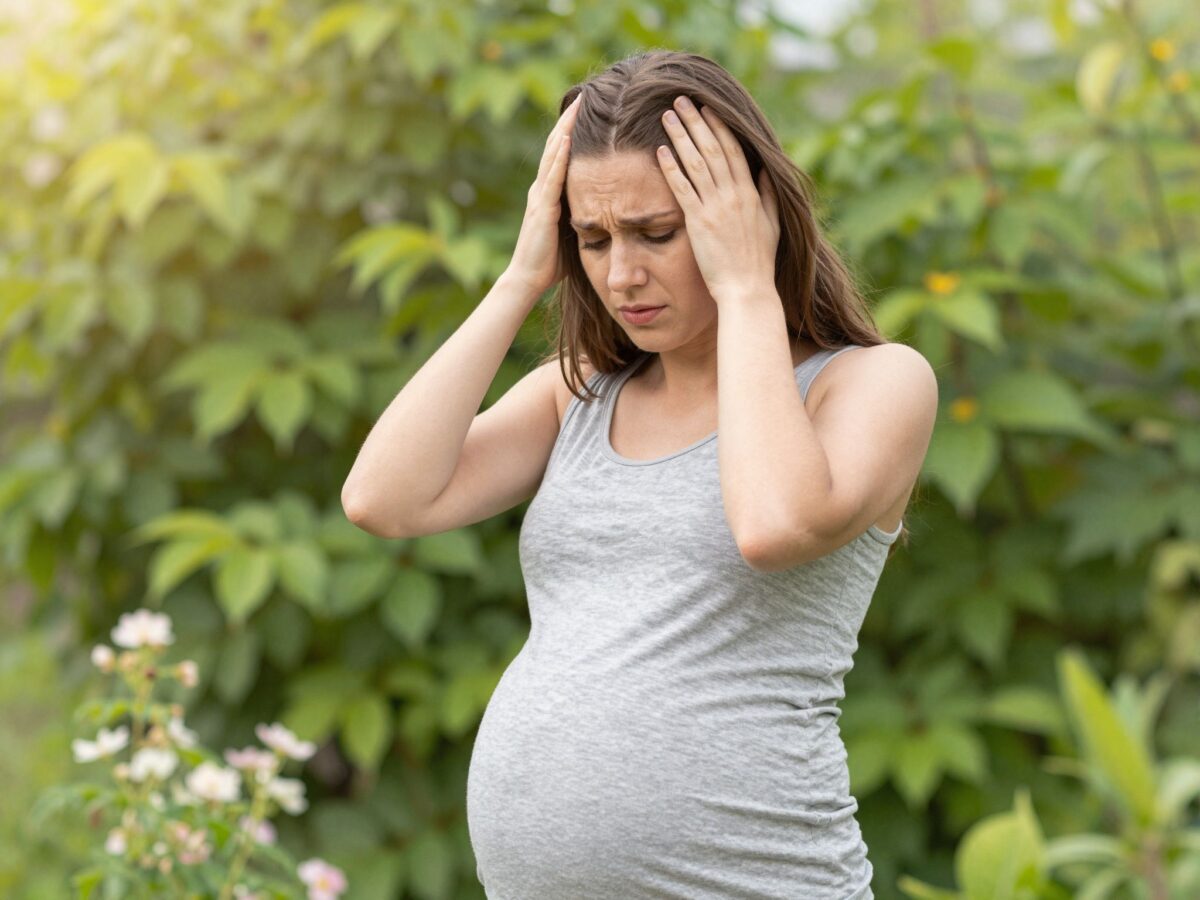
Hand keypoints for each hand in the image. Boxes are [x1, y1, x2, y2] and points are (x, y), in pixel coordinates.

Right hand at [504, 94, 581, 296]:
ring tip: (577, 106)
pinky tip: (568, 139)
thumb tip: (604, 210)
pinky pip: (552, 177)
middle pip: (556, 146)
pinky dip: (560, 157)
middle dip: (569, 121)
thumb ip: (582, 216)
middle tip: (583, 95)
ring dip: (565, 130)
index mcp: (549, 193)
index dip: (573, 132)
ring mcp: (539, 196)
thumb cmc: (549, 262)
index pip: (562, 155)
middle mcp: (541, 189)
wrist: (527, 280)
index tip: (587, 112)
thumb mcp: (572, 232)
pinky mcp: (542, 208)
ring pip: (553, 155)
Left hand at [655, 96, 779, 303]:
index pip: (733, 150)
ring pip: (696, 163)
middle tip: (681, 100)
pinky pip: (683, 189)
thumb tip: (763, 174)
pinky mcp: (699, 223)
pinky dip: (672, 168)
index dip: (719, 127)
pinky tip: (661, 151)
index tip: (707, 108)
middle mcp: (733, 195)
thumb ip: (766, 196)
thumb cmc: (758, 262)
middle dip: (696, 122)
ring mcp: (715, 207)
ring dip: (681, 136)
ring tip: (667, 116)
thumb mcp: (771, 225)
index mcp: (750, 193)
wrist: (747, 288)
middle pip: (712, 149)